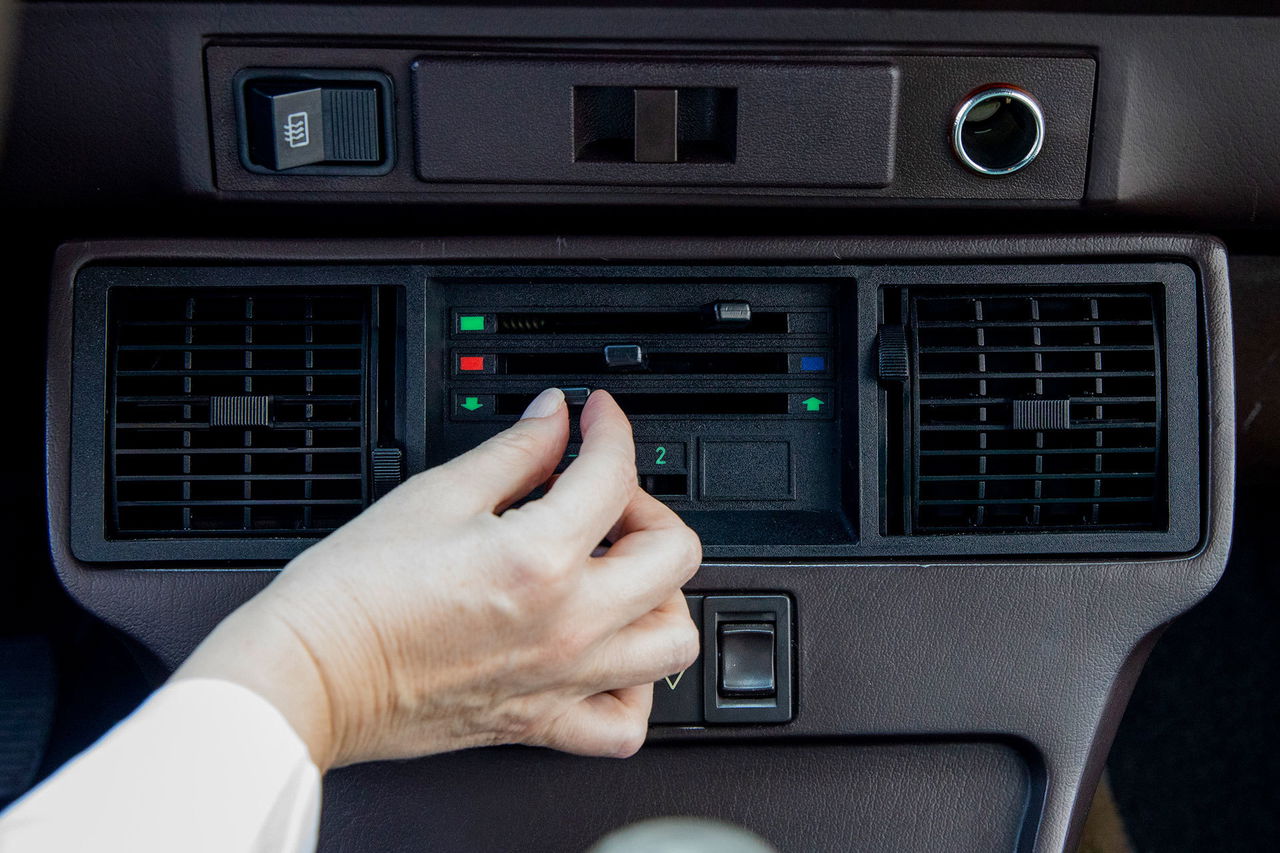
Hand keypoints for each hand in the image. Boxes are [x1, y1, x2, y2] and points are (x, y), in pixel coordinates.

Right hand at [173, 389, 702, 770]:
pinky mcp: (540, 722)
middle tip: (605, 496)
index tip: (596, 419)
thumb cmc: (351, 596)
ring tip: (620, 572)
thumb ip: (514, 452)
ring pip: (672, 642)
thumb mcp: (435, 495)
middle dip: (649, 507)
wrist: (309, 675)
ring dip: (662, 595)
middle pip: (673, 556)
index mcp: (539, 559)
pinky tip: (608, 651)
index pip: (614, 474)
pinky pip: (624, 723)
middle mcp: (567, 625)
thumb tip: (552, 418)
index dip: (609, 429)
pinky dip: (635, 687)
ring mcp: (561, 679)